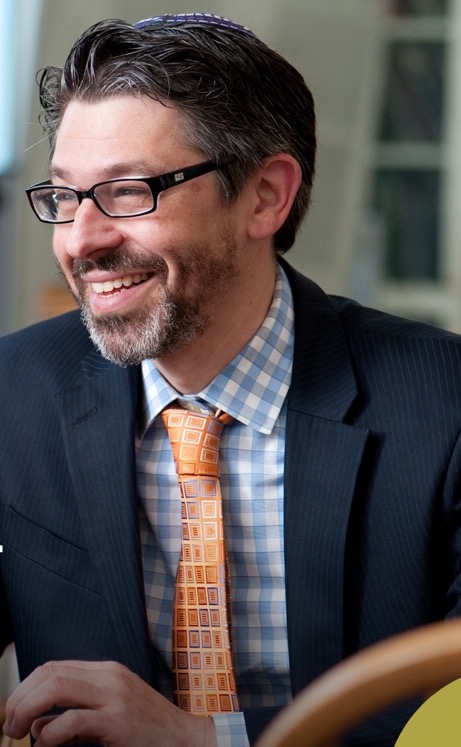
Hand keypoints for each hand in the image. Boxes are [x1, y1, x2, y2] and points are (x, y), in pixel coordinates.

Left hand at [3, 660, 216, 746]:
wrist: (186, 739)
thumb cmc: (148, 730)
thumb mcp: (109, 716)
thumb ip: (75, 716)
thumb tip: (38, 724)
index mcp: (106, 672)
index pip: (54, 667)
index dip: (26, 688)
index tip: (14, 712)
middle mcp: (109, 676)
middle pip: (50, 672)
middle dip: (21, 698)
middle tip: (11, 725)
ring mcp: (115, 695)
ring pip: (56, 687)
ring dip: (27, 710)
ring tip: (20, 732)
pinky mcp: (118, 720)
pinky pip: (73, 720)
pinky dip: (51, 733)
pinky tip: (46, 743)